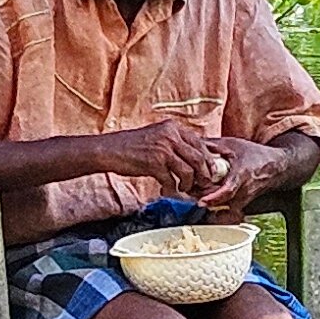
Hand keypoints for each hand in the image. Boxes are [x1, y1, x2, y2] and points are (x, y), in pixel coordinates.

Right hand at [115, 119, 230, 197]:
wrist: (109, 150)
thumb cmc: (133, 146)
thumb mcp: (157, 136)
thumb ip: (175, 143)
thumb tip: (196, 158)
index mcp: (173, 128)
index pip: (200, 143)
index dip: (208, 160)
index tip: (209, 172)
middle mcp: (170, 135)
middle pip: (199, 158)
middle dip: (203, 175)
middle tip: (202, 185)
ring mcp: (162, 149)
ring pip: (188, 171)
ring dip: (189, 184)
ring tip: (183, 188)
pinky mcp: (153, 163)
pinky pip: (171, 181)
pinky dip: (171, 189)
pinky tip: (166, 191)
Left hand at [199, 135, 296, 218]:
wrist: (275, 167)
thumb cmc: (255, 154)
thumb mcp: (232, 144)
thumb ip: (211, 145)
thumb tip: (190, 142)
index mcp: (241, 175)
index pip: (228, 191)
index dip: (214, 198)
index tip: (201, 202)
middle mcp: (243, 191)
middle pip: (221, 202)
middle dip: (204, 199)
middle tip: (190, 191)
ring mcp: (243, 200)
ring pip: (223, 208)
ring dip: (208, 204)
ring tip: (197, 195)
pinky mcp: (241, 205)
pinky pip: (226, 212)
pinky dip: (215, 209)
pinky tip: (207, 201)